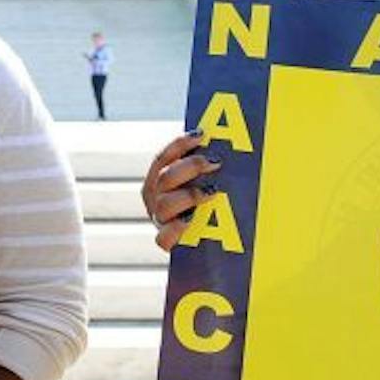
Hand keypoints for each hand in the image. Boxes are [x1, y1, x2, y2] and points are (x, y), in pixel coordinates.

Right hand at [142, 131, 219, 251]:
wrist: (206, 243)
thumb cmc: (207, 207)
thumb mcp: (199, 183)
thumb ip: (203, 170)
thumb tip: (225, 149)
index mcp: (156, 181)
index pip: (163, 158)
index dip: (180, 145)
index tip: (202, 135)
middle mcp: (154, 199)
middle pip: (165, 178)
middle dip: (191, 166)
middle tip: (216, 162)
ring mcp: (159, 220)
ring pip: (165, 204)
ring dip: (189, 194)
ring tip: (212, 191)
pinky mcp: (166, 242)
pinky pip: (164, 237)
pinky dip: (176, 227)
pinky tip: (191, 220)